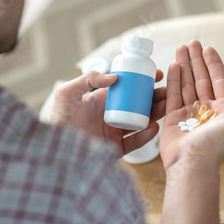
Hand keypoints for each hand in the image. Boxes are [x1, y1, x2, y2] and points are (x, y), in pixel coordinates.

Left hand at [50, 70, 166, 155]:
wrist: (54, 148)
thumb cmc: (58, 118)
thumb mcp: (68, 92)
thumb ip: (88, 79)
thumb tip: (115, 76)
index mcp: (104, 100)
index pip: (129, 89)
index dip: (144, 81)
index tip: (158, 75)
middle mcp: (113, 115)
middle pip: (140, 105)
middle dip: (156, 97)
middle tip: (169, 91)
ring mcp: (115, 132)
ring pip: (142, 122)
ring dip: (156, 114)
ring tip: (168, 107)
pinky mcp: (116, 149)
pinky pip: (135, 142)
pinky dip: (146, 136)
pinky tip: (154, 127)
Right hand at [160, 40, 223, 170]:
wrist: (192, 164)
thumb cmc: (217, 145)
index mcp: (223, 110)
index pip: (218, 80)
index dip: (213, 64)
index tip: (208, 48)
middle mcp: (206, 110)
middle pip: (201, 79)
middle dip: (196, 60)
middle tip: (192, 42)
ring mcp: (188, 113)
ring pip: (187, 84)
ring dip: (184, 65)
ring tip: (180, 48)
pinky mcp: (173, 118)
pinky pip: (174, 94)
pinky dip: (174, 79)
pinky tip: (173, 65)